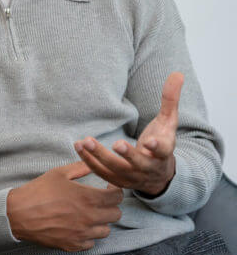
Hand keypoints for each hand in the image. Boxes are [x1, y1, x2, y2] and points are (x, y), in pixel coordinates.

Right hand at [6, 161, 122, 251]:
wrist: (19, 213)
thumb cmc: (38, 191)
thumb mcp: (59, 173)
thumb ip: (80, 167)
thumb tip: (94, 163)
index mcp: (88, 197)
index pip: (117, 197)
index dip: (115, 190)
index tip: (108, 188)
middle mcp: (89, 217)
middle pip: (116, 214)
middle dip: (110, 206)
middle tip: (99, 201)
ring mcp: (82, 234)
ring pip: (106, 230)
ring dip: (101, 222)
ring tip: (89, 214)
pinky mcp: (74, 245)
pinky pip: (92, 243)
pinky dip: (88, 235)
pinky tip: (79, 226)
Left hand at [74, 72, 181, 196]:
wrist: (159, 175)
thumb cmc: (162, 143)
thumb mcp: (169, 122)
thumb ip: (170, 99)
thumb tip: (177, 73)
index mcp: (163, 154)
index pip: (162, 151)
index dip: (156, 147)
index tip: (149, 141)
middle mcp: (147, 167)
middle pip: (136, 163)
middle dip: (126, 155)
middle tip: (115, 144)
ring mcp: (132, 176)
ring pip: (115, 169)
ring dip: (99, 157)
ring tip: (85, 142)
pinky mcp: (117, 181)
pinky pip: (101, 173)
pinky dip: (88, 161)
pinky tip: (78, 146)